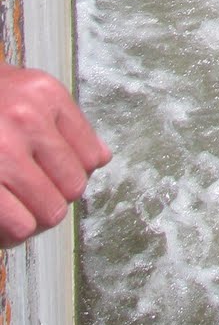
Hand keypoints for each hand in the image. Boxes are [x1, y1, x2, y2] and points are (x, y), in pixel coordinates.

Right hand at [0, 63, 110, 245]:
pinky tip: (4, 223)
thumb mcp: (25, 92)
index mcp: (45, 94)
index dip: (75, 174)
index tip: (55, 178)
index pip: (90, 156)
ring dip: (35, 219)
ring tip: (19, 212)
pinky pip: (20, 225)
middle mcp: (27, 117)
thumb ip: (63, 122)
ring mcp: (2, 151)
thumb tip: (101, 159)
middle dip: (55, 198)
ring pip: (51, 211)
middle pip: (73, 187)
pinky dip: (14, 232)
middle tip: (33, 197)